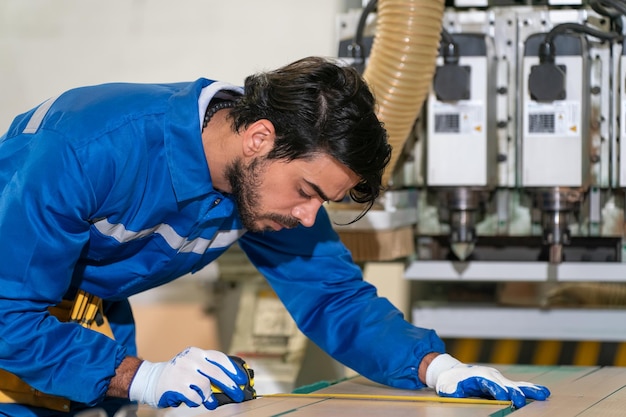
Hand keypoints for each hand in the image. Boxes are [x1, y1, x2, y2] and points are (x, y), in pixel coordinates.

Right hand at [129, 347, 248, 408]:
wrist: (151, 379)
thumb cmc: (178, 374)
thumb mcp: (192, 365)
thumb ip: (208, 369)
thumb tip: (232, 380)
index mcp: (196, 352)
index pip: (219, 358)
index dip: (232, 369)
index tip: (241, 379)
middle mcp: (190, 359)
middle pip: (216, 373)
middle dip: (229, 385)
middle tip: (237, 394)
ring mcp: (182, 372)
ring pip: (205, 386)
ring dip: (209, 396)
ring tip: (208, 401)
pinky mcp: (175, 385)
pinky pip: (194, 396)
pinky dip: (198, 401)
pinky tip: (195, 401)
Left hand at [425, 354, 550, 408]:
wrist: (452, 371)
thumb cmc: (450, 382)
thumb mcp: (447, 388)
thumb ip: (454, 391)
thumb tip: (458, 392)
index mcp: (476, 377)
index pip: (488, 384)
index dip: (497, 390)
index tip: (505, 397)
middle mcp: (490, 375)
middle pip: (505, 384)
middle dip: (513, 392)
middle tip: (521, 401)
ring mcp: (497, 378)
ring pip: (515, 384)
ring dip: (528, 390)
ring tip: (543, 394)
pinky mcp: (502, 382)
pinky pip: (517, 386)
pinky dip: (529, 389)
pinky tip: (543, 392)